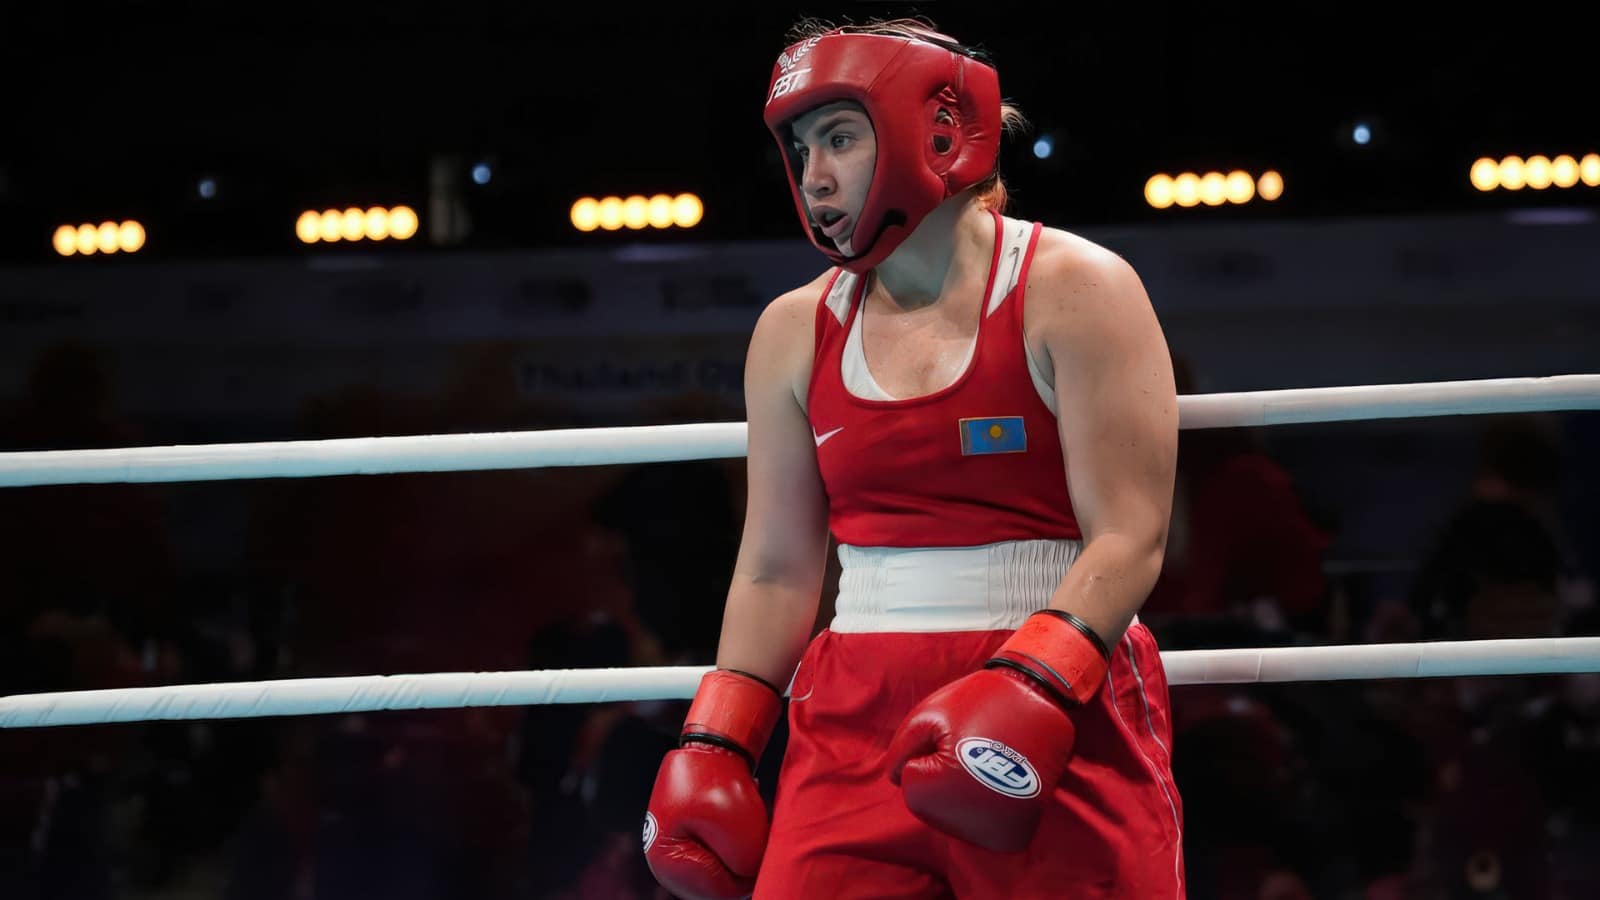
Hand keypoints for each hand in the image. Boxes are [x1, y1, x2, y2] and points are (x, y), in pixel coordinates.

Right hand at [644, 669, 782, 898]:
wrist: (712, 745)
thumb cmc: (722, 782)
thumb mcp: (745, 833)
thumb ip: (748, 870)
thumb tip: (750, 880)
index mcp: (666, 861)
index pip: (721, 891)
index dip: (748, 873)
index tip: (757, 845)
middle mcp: (662, 861)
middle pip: (717, 882)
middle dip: (740, 862)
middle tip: (752, 832)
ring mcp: (673, 850)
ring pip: (720, 869)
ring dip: (737, 852)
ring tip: (741, 823)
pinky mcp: (685, 841)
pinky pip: (717, 856)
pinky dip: (732, 844)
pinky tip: (735, 823)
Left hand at [886, 611, 1110, 851]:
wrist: (1040, 697)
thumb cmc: (979, 701)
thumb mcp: (925, 716)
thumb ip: (900, 751)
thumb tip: (896, 780)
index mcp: (938, 793)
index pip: (909, 779)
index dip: (928, 750)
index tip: (957, 734)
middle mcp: (966, 822)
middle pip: (931, 802)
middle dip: (942, 771)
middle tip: (974, 744)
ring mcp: (993, 833)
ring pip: (955, 812)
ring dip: (963, 788)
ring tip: (990, 758)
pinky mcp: (1014, 835)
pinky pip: (983, 823)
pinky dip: (987, 802)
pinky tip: (1002, 778)